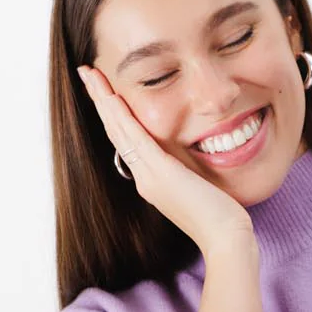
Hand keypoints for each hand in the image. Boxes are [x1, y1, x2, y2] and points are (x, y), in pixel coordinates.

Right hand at [77, 64, 256, 254]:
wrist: (225, 239)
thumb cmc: (221, 217)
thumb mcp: (200, 186)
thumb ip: (188, 170)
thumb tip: (188, 157)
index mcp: (152, 179)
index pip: (127, 139)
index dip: (113, 113)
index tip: (104, 88)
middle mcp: (144, 177)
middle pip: (115, 131)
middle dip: (100, 99)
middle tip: (86, 72)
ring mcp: (149, 177)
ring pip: (119, 131)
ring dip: (102, 100)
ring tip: (89, 74)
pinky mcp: (161, 174)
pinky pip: (136, 140)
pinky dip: (121, 117)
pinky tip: (112, 96)